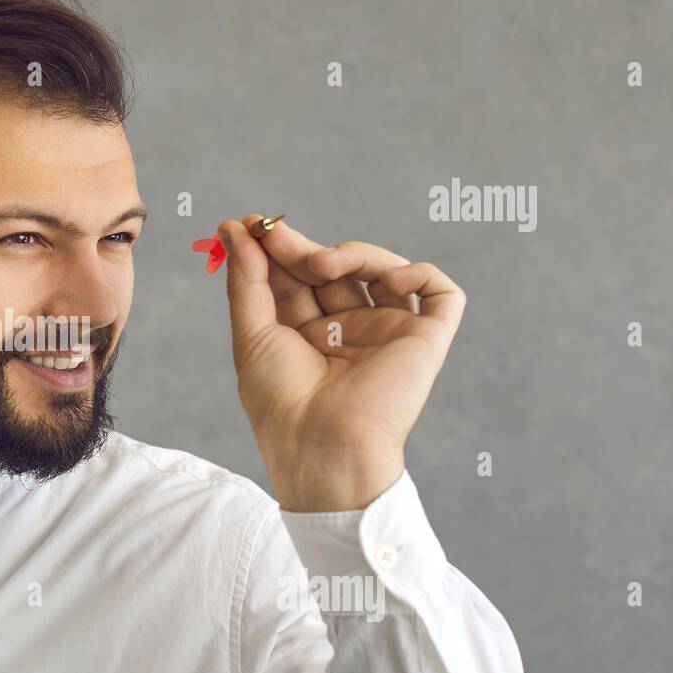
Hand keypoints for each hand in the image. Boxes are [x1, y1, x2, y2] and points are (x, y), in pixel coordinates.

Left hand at [217, 214, 465, 511]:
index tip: (250, 224)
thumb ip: (247, 280)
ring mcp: (388, 333)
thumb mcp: (252, 334)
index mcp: (309, 335)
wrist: (320, 447)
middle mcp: (350, 331)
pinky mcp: (426, 340)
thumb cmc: (282, 403)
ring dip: (351, 253)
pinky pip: (438, 292)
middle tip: (275, 232)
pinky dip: (418, 273)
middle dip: (302, 246)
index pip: (297, 277)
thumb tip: (233, 228)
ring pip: (381, 269)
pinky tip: (388, 278)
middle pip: (333, 269)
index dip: (277, 248)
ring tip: (321, 264)